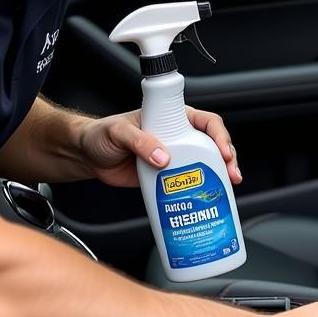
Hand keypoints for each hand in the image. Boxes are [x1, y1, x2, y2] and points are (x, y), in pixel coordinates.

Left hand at [78, 107, 242, 187]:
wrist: (86, 157)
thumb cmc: (100, 135)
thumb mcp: (118, 132)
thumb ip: (140, 141)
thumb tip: (164, 157)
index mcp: (172, 119)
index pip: (206, 121)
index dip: (219, 135)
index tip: (222, 152)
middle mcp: (179, 136)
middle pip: (214, 145)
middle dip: (227, 160)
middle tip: (230, 175)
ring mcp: (176, 157)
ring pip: (207, 165)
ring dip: (219, 176)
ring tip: (226, 189)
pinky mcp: (169, 177)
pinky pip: (190, 183)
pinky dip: (201, 191)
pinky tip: (207, 198)